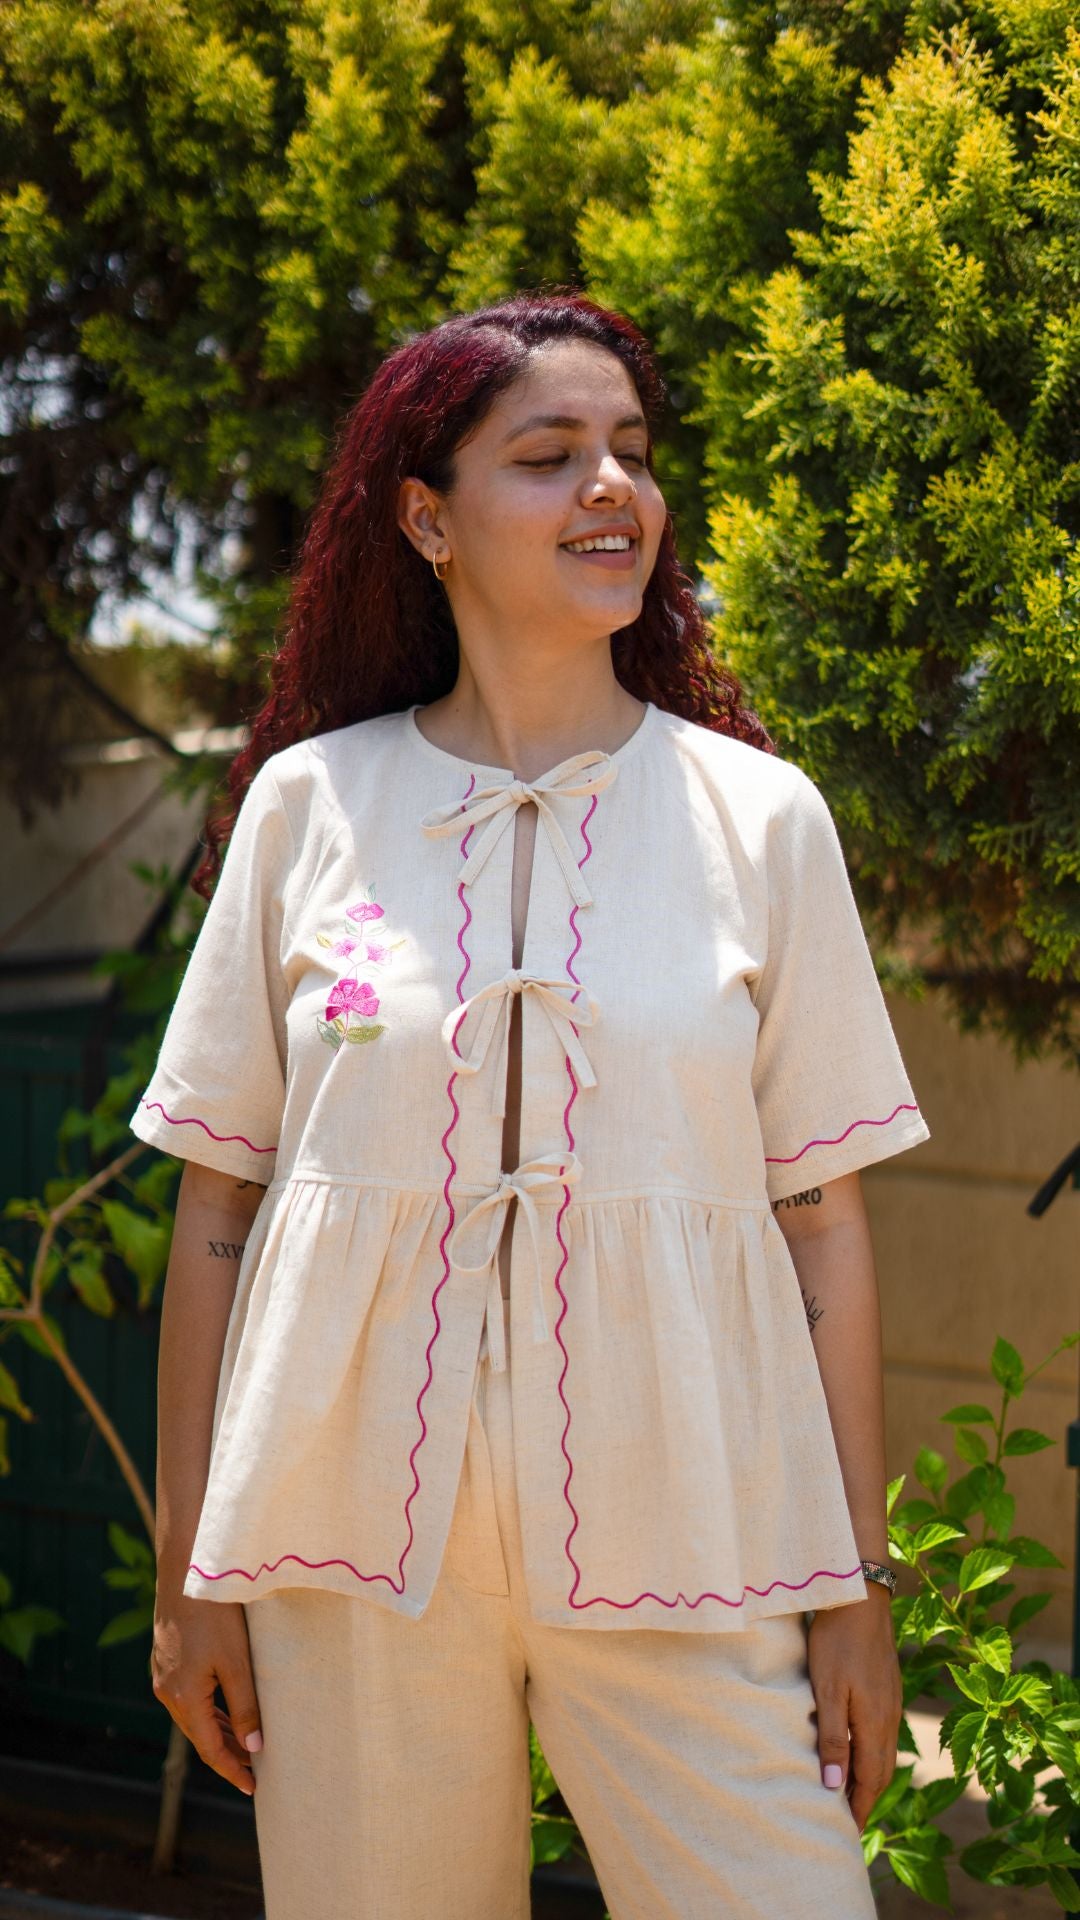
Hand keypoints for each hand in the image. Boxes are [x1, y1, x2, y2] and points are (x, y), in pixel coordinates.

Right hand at [152, 1585, 262, 1797]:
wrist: (185, 1570)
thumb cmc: (215, 1613)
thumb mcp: (237, 1661)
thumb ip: (245, 1706)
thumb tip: (254, 1748)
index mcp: (184, 1698)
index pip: (210, 1749)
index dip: (232, 1770)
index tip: (253, 1788)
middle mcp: (167, 1691)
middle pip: (199, 1736)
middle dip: (226, 1755)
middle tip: (254, 1771)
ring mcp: (163, 1675)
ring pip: (193, 1717)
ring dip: (217, 1733)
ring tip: (244, 1747)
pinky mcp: (166, 1659)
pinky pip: (188, 1698)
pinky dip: (208, 1711)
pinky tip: (223, 1710)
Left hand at [806, 1587, 901, 1832]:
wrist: (859, 1593)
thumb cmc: (837, 1641)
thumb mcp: (827, 1691)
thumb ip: (831, 1739)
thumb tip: (832, 1787)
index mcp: (875, 1723)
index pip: (870, 1781)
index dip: (859, 1808)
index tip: (847, 1833)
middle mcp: (889, 1717)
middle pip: (881, 1771)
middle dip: (866, 1798)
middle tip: (848, 1821)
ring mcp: (890, 1699)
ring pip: (883, 1752)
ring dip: (868, 1776)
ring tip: (849, 1791)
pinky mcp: (886, 1685)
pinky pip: (882, 1732)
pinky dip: (870, 1752)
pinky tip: (856, 1747)